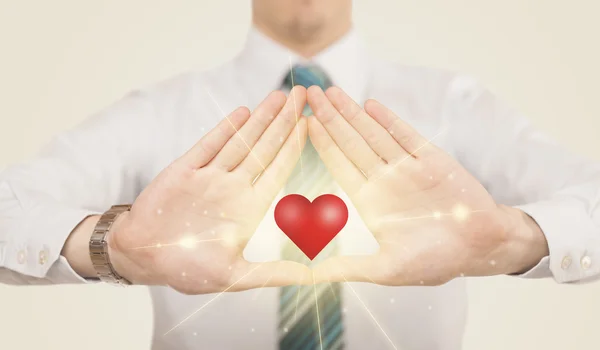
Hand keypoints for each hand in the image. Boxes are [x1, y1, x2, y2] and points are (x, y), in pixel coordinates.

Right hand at [108, 87, 310, 293]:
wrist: (140, 256)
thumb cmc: (186, 269)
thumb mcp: (233, 276)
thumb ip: (272, 273)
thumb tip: (311, 278)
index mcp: (248, 210)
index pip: (278, 170)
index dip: (295, 147)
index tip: (312, 124)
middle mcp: (233, 188)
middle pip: (265, 148)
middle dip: (284, 122)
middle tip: (302, 95)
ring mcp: (210, 176)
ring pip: (240, 142)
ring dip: (260, 119)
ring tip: (279, 95)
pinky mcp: (185, 170)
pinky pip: (208, 145)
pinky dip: (225, 129)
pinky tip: (243, 112)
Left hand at [307, 86, 548, 285]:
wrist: (482, 247)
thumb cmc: (436, 260)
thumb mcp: (386, 268)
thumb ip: (347, 267)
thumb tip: (307, 276)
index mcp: (370, 203)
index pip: (339, 166)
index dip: (322, 144)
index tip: (302, 123)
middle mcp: (384, 180)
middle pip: (350, 142)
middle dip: (330, 118)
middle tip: (309, 93)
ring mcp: (406, 167)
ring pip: (373, 134)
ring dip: (352, 113)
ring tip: (331, 92)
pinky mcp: (431, 158)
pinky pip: (405, 134)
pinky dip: (388, 119)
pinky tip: (369, 105)